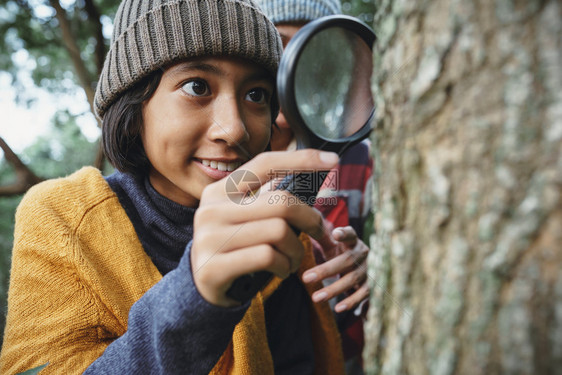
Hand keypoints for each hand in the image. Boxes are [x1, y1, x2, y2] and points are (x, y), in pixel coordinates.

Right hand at [190, 150, 338, 306]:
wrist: (201, 285)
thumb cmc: (236, 245)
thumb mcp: (246, 217)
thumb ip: (270, 198)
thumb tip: (316, 175)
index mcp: (220, 190)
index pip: (264, 164)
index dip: (301, 159)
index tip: (333, 161)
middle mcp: (211, 209)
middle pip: (281, 203)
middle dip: (310, 219)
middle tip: (318, 232)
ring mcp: (209, 238)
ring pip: (279, 232)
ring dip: (297, 250)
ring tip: (294, 258)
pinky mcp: (214, 266)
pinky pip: (268, 257)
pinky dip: (284, 265)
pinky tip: (282, 270)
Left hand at [302, 226, 369, 312]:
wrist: (364, 269)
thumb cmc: (343, 254)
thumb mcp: (334, 245)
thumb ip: (322, 237)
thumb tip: (305, 224)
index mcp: (353, 242)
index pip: (351, 234)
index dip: (344, 233)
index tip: (336, 233)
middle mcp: (363, 254)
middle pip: (346, 261)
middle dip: (326, 270)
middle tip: (305, 278)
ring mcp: (369, 270)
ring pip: (352, 279)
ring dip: (334, 289)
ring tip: (316, 297)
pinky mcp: (372, 285)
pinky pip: (362, 294)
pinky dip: (351, 302)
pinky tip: (338, 308)